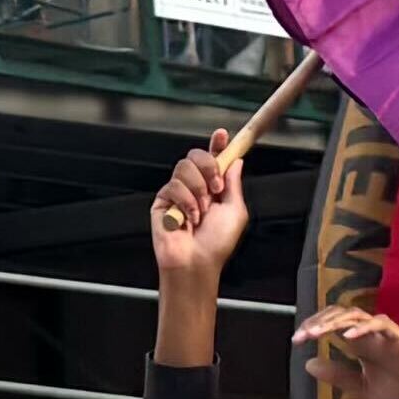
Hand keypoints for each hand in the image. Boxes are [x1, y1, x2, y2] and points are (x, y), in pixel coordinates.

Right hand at [152, 143, 250, 280]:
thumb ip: (234, 184)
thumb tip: (236, 161)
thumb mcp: (235, 211)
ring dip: (198, 190)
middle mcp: (194, 187)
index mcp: (213, 188)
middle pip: (195, 156)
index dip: (216, 144)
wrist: (196, 263)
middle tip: (216, 188)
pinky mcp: (162, 201)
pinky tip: (189, 219)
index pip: (213, 158)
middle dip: (209, 167)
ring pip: (184, 168)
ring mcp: (177, 193)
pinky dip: (186, 202)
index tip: (221, 135)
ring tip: (201, 211)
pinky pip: (173, 185)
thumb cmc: (216, 244)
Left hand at [297, 304, 398, 398]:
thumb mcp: (364, 389)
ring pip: (354, 315)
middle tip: (300, 336)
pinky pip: (379, 324)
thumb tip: (308, 364)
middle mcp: (369, 333)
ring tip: (315, 333)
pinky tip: (346, 336)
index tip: (296, 341)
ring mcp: (384, 332)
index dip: (313, 328)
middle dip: (317, 321)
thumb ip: (339, 376)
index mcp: (360, 343)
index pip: (332, 324)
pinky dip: (362, 327)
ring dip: (333, 321)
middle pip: (338, 314)